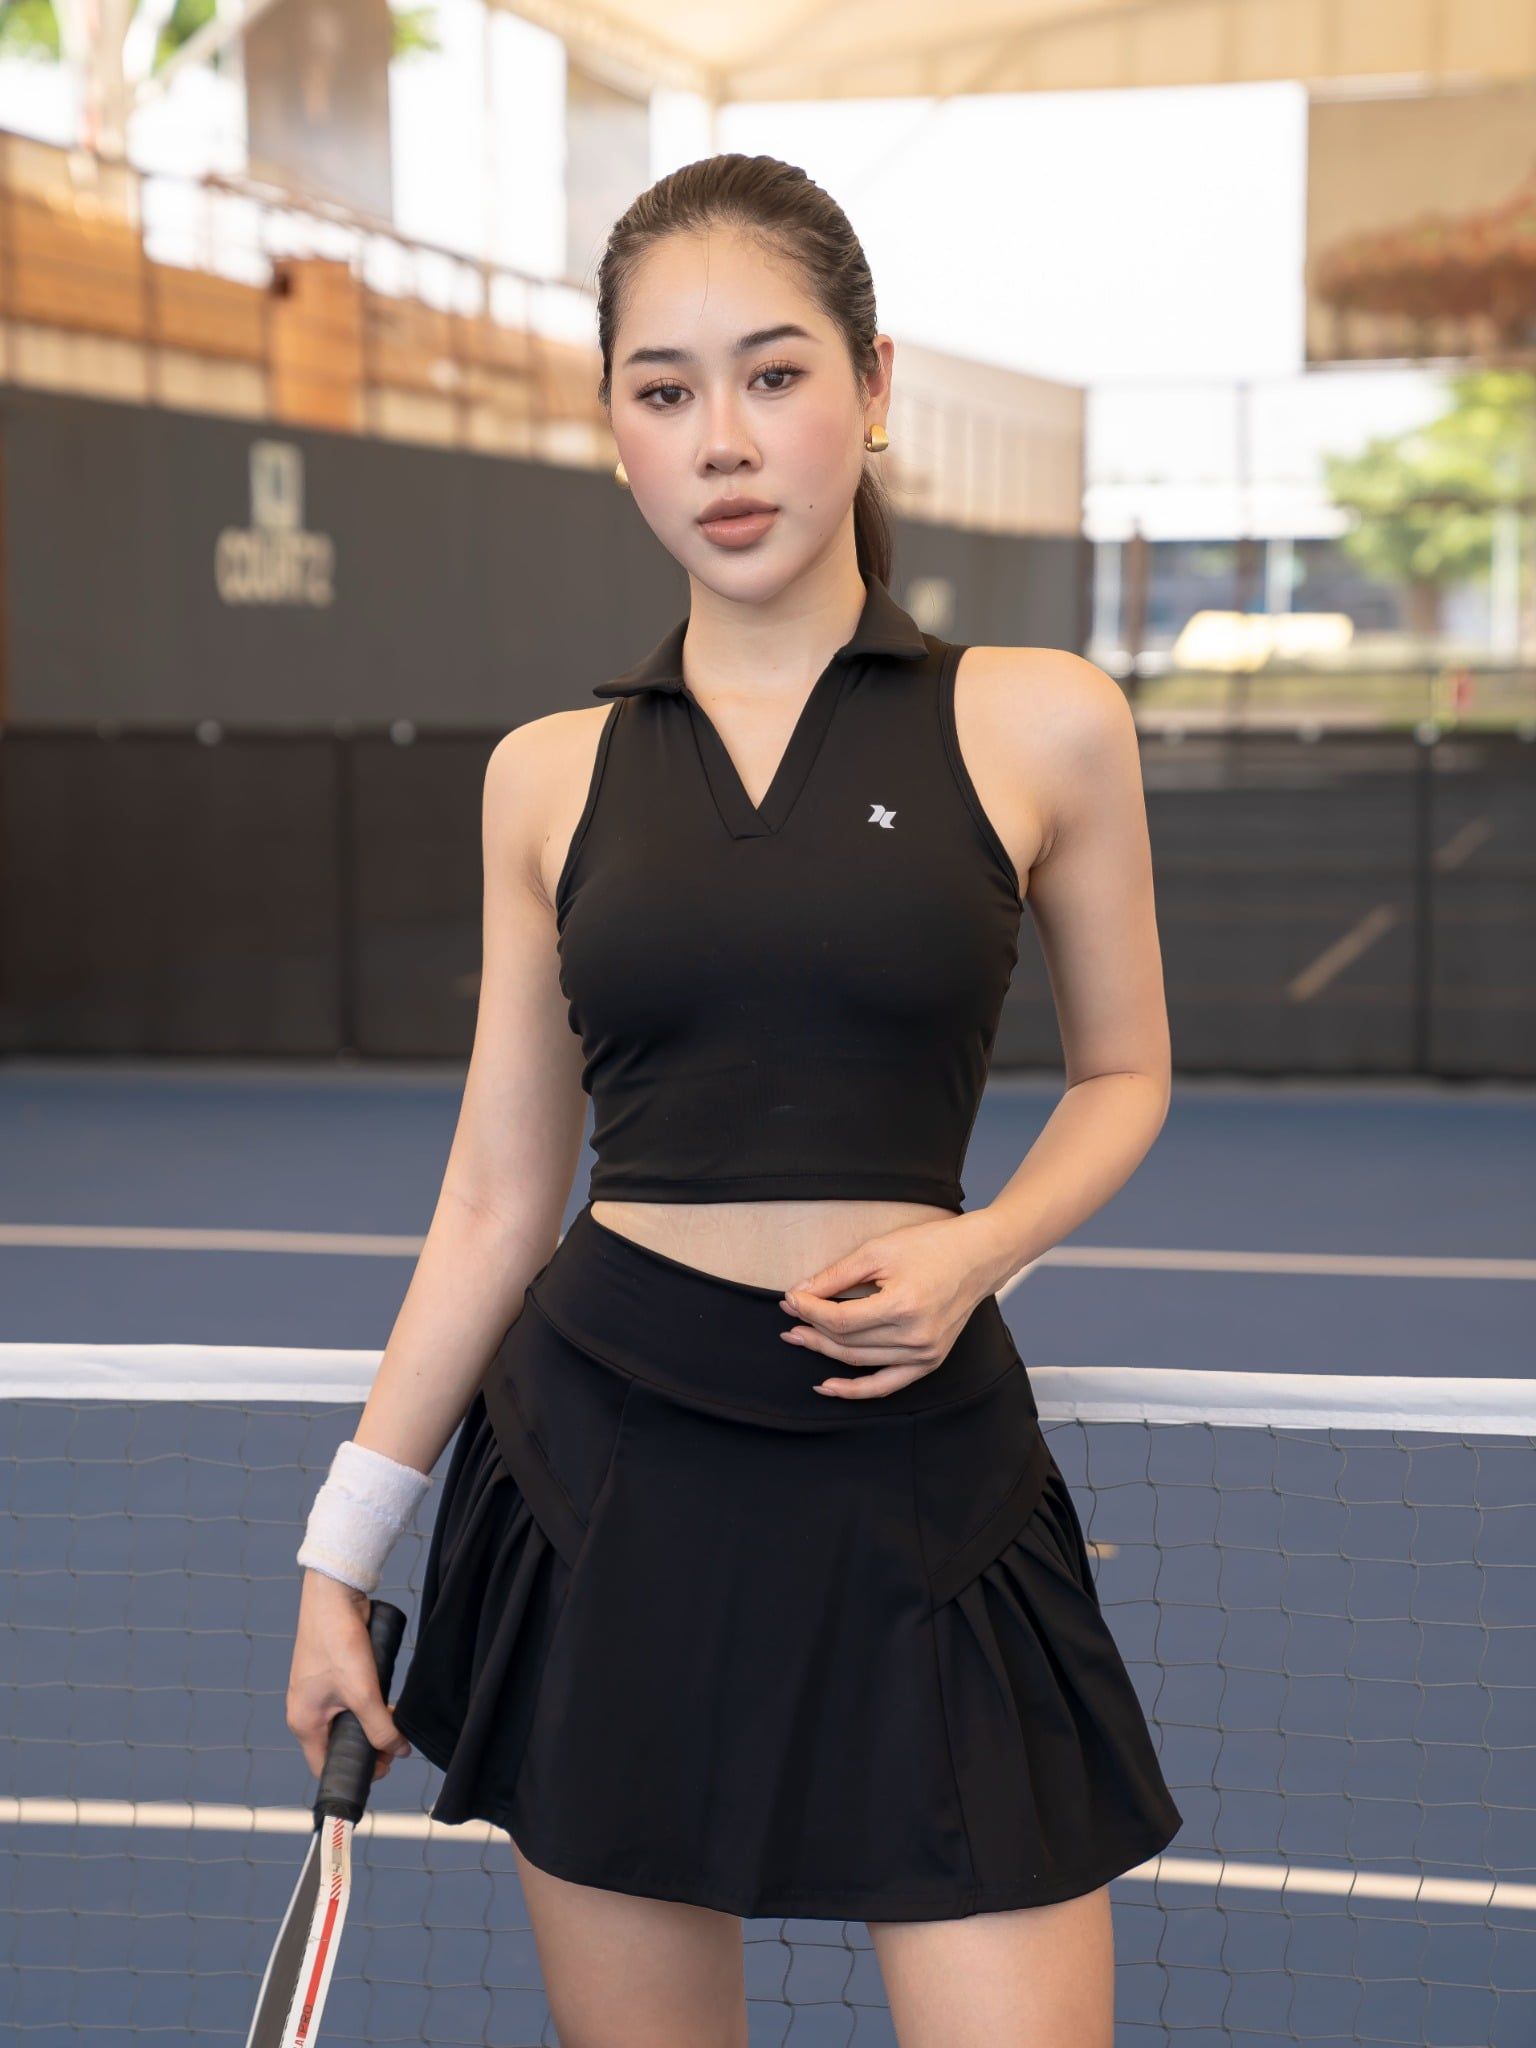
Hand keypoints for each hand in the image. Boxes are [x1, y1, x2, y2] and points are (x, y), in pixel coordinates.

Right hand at [287, 1571, 412, 1780]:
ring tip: (394, 1724)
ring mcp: (317, 1692)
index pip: (324, 1766)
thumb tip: (399, 1750)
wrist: (334, 1594)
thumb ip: (380, 1726)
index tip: (383, 1768)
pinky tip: (386, 1700)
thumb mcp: (362, 1692)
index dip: (354, 1773)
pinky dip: (366, 1705)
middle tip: (394, 1746)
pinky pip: (347, 1701)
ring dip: (369, 1725)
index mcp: (303, 1723)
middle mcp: (306, 1711)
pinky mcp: (329, 1674)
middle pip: (337, 1745)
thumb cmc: (338, 1643)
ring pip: (345, 1722)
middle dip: (366, 1748)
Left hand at [777, 1212, 1002, 1399]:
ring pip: (860, 1362)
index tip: (790, 1299)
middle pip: (847, 1343)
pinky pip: (886, 1385)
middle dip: (811, 1330)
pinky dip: (856, 1390)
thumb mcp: (878, 1251)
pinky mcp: (929, 1361)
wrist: (978, 1257)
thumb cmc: (932, 1246)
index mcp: (903, 1306)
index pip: (840, 1319)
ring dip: (825, 1352)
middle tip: (788, 1320)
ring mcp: (925, 1353)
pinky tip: (829, 1386)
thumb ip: (836, 1276)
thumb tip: (801, 1293)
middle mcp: (916, 1336)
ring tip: (800, 1339)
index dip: (808, 1311)